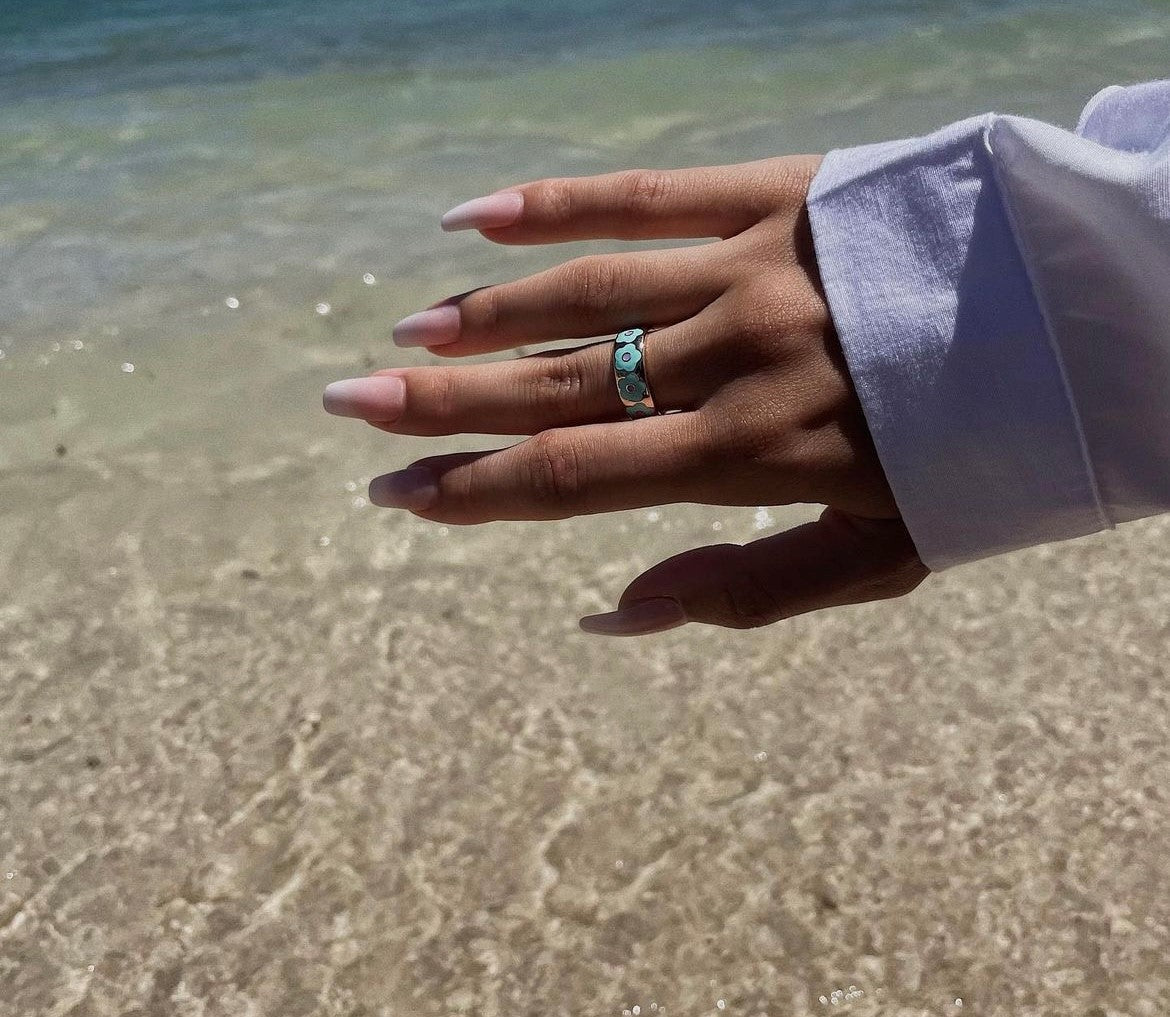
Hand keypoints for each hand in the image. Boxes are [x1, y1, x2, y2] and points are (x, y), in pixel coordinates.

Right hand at [323, 158, 928, 634]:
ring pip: (583, 291)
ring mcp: (747, 267)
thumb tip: (608, 614)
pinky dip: (554, 204)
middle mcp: (730, 358)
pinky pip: (644, 193)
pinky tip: (478, 219)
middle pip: (554, 383)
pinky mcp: (775, 193)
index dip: (472, 488)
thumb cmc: (973, 454)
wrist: (1077, 324)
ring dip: (485, 315)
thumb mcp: (878, 559)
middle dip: (439, 400)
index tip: (397, 495)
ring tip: (408, 330)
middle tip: (350, 402)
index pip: (572, 476)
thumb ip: (742, 593)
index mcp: (749, 454)